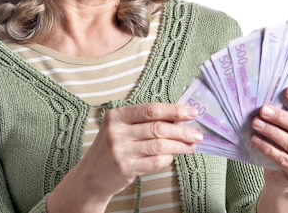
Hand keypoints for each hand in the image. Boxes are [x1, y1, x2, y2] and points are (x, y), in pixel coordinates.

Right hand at [47, 103, 201, 212]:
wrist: (90, 176)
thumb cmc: (110, 148)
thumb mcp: (120, 128)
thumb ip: (143, 122)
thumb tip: (178, 118)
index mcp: (117, 116)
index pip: (151, 109)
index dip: (174, 110)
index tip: (191, 112)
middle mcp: (117, 131)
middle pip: (158, 127)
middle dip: (182, 131)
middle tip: (197, 134)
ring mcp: (120, 151)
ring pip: (159, 145)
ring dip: (180, 145)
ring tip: (191, 146)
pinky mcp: (125, 168)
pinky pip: (155, 161)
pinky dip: (167, 158)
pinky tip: (173, 156)